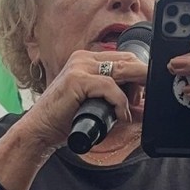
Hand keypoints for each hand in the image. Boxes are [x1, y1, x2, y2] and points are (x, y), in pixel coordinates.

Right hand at [15, 48, 147, 153]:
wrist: (40, 130)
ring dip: (133, 93)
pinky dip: (120, 103)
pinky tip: (120, 116)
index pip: (125, 58)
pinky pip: (110, 87)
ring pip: (122, 70)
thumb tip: (141, 108)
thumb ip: (117, 102)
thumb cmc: (65, 119)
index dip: (140, 74)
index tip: (150, 90)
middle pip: (127, 60)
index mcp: (88, 60)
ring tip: (129, 111)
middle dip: (141, 81)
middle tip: (145, 101)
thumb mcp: (97, 106)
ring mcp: (79, 66)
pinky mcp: (77, 79)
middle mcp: (84, 58)